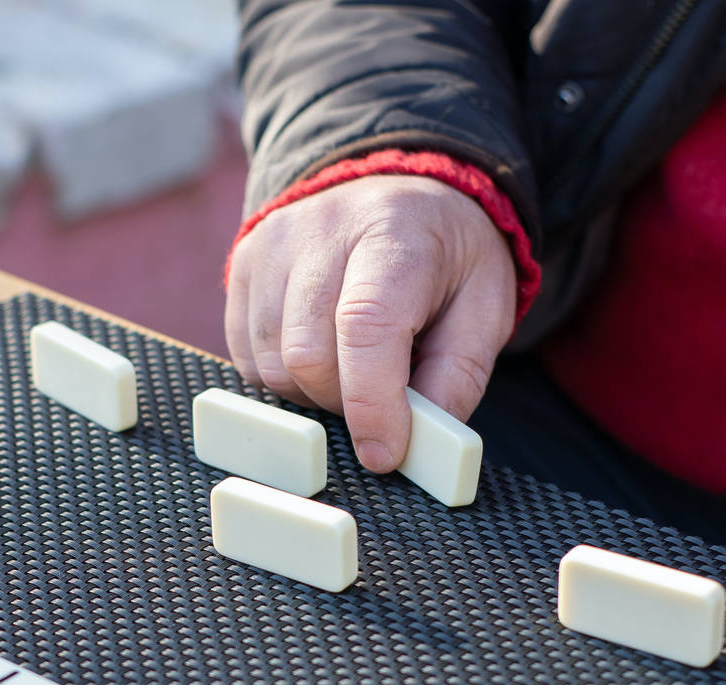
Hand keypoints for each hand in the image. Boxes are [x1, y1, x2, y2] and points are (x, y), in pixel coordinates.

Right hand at [225, 174, 516, 471]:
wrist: (397, 189)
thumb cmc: (445, 256)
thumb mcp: (483, 307)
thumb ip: (456, 378)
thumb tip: (421, 446)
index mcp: (393, 233)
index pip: (365, 326)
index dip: (372, 403)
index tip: (385, 453)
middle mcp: (321, 230)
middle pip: (308, 356)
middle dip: (344, 403)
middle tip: (381, 398)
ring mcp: (271, 246)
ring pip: (272, 365)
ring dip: (312, 393)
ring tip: (351, 369)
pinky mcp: (242, 265)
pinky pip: (247, 358)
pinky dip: (283, 378)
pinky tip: (320, 354)